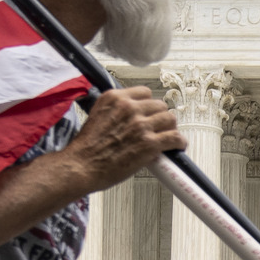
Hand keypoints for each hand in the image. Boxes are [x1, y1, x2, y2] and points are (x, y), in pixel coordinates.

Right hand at [63, 86, 185, 192]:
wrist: (80, 166)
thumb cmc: (86, 147)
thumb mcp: (98, 115)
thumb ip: (116, 110)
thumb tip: (134, 113)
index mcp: (115, 98)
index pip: (145, 92)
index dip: (148, 105)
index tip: (149, 113)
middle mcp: (129, 108)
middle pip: (159, 105)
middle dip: (159, 117)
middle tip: (157, 127)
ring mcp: (141, 125)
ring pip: (170, 119)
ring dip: (169, 128)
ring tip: (166, 136)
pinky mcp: (149, 143)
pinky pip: (175, 137)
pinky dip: (179, 142)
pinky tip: (177, 146)